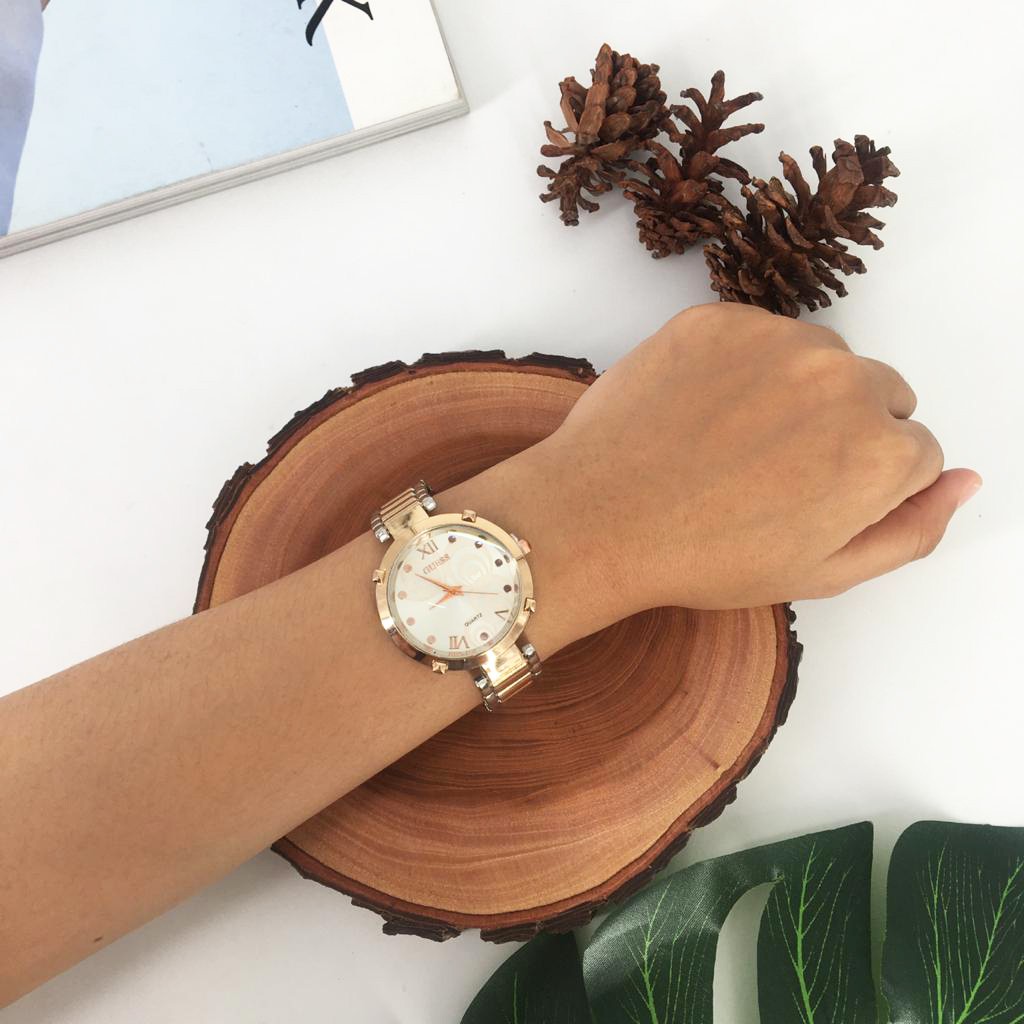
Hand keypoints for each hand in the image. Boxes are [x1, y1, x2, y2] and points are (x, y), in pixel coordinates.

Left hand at [453, 303, 980, 646]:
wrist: (597, 517)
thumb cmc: (705, 557)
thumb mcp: (823, 572)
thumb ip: (911, 528)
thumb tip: (965, 480)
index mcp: (881, 451)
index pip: (916, 452)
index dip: (864, 485)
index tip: (812, 502)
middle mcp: (844, 379)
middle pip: (879, 396)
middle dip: (844, 431)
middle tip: (772, 474)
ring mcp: (777, 339)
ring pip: (822, 360)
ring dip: (797, 392)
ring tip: (732, 445)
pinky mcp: (720, 318)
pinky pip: (758, 336)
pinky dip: (741, 367)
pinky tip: (700, 413)